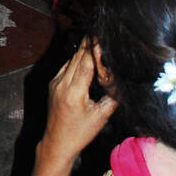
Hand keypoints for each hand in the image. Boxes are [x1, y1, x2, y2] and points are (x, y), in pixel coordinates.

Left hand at [43, 40, 117, 165]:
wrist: (56, 142)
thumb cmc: (80, 132)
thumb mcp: (101, 117)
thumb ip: (111, 98)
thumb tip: (122, 82)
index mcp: (74, 92)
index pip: (85, 63)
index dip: (93, 48)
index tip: (101, 36)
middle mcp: (62, 84)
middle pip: (77, 58)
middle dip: (88, 46)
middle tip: (99, 33)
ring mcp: (55, 83)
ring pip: (70, 61)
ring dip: (81, 51)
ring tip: (94, 40)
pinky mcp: (53, 84)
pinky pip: (65, 67)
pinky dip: (75, 60)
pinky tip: (84, 56)